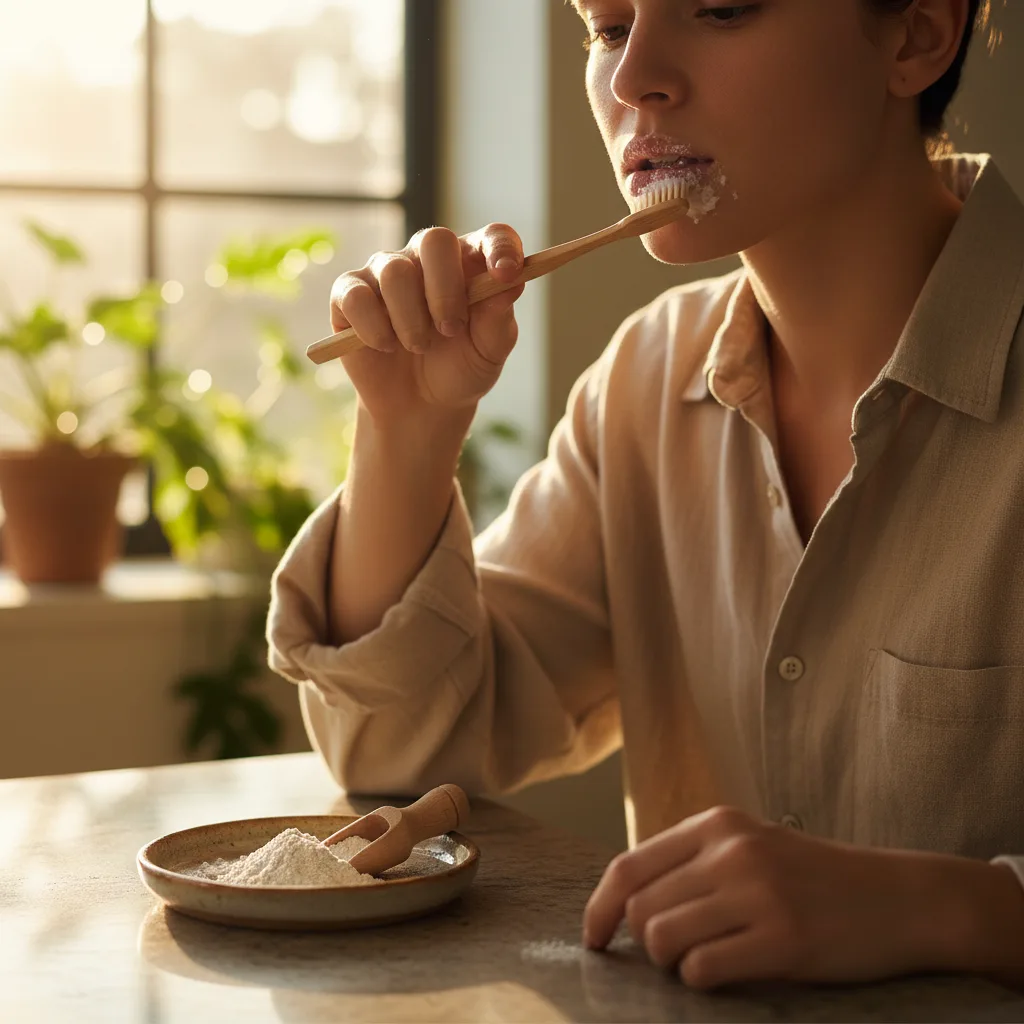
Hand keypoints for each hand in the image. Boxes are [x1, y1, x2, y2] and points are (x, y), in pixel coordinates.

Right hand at [329, 223, 526, 427]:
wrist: (420, 406)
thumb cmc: (459, 370)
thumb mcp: (488, 352)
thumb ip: (499, 318)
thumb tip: (511, 283)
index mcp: (471, 265)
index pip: (493, 237)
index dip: (501, 248)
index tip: (507, 274)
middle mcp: (428, 259)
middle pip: (435, 240)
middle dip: (444, 289)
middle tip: (450, 329)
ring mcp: (386, 272)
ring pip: (395, 272)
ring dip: (410, 320)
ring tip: (418, 346)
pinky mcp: (350, 294)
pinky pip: (356, 297)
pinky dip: (374, 328)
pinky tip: (385, 346)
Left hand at [582, 806, 958, 990]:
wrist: (901, 898)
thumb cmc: (816, 879)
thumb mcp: (751, 846)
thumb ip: (694, 862)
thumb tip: (624, 904)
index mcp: (716, 824)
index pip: (628, 867)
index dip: (600, 908)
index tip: (594, 939)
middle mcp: (731, 851)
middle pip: (642, 909)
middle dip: (648, 944)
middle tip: (681, 953)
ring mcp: (758, 892)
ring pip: (664, 941)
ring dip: (674, 964)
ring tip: (708, 961)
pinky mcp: (783, 938)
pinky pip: (703, 971)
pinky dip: (703, 982)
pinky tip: (732, 973)